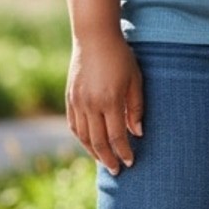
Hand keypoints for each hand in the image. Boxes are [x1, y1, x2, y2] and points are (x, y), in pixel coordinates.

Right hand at [65, 34, 143, 174]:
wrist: (94, 37)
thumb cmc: (120, 57)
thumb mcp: (135, 80)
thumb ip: (136, 108)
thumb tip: (137, 133)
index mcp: (109, 100)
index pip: (116, 137)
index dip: (123, 152)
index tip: (130, 162)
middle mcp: (90, 104)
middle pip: (98, 142)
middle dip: (108, 159)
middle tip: (116, 171)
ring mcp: (77, 102)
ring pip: (83, 136)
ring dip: (93, 152)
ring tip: (104, 162)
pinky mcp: (70, 98)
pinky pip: (74, 125)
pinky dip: (82, 138)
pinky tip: (90, 144)